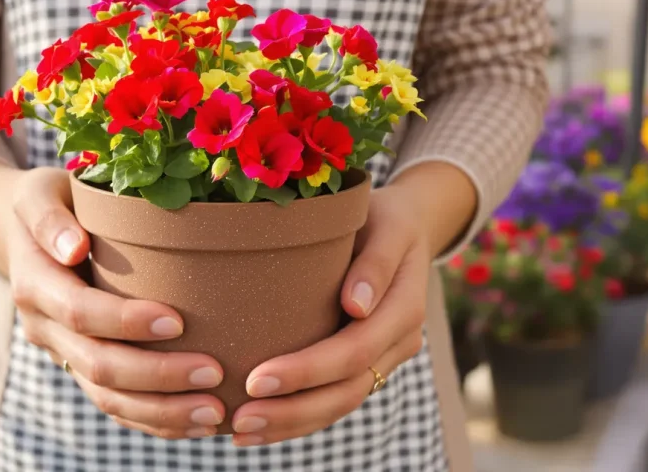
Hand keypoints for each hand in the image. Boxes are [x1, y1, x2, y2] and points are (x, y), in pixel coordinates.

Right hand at [8, 167, 226, 438]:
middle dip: (156, 376)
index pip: (78, 312)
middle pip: (97, 365)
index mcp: (34, 283)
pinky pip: (116, 406)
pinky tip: (198, 422)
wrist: (25, 232)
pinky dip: (156, 420)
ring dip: (162, 411)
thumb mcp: (39, 194)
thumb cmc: (50, 201)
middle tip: (213, 373)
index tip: (177, 320)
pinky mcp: (82, 368)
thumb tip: (73, 247)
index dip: (124, 321)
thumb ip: (50, 218)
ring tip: (215, 412)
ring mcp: (62, 354)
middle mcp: (44, 327)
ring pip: (108, 399)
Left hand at [229, 185, 430, 445]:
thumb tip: (356, 306)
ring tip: (241, 432)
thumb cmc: (384, 215)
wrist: (406, 225)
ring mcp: (384, 357)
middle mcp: (399, 341)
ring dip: (292, 423)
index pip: (355, 350)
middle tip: (241, 418)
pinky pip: (335, 399)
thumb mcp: (386, 223)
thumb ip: (376, 261)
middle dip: (293, 409)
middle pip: (348, 389)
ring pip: (341, 404)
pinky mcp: (366, 363)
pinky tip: (258, 426)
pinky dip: (298, 417)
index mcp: (404, 307)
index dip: (307, 370)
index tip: (255, 379)